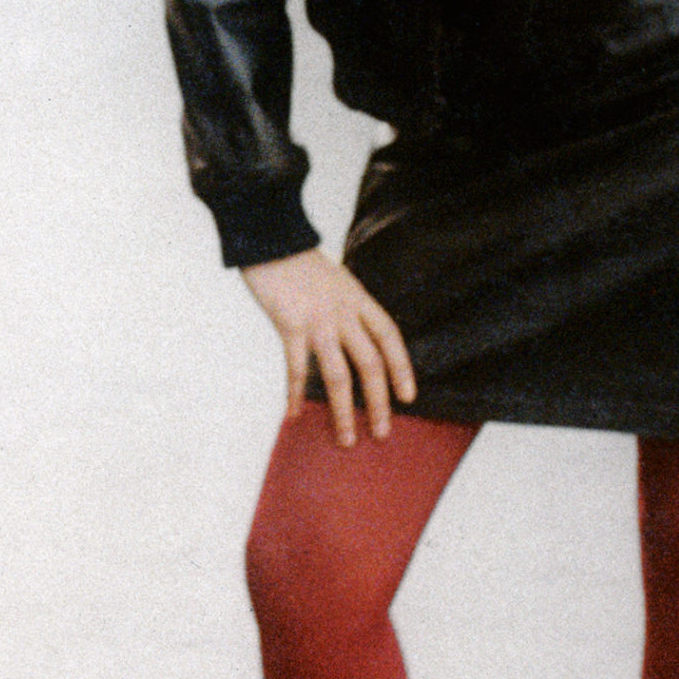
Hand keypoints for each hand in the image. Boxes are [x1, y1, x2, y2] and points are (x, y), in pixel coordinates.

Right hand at [242, 249, 416, 445]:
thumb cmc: (296, 258)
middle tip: (383, 432)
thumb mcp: (333, 278)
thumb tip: (348, 331)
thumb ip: (344, 304)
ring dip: (344, 411)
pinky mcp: (290, 325)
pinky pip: (296, 368)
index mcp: (357, 298)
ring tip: (346, 439)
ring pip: (338, 375)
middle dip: (378, 402)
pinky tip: (294, 415)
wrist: (269, 238)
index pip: (390, 336)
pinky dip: (294, 394)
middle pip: (370, 363)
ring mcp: (318, 320)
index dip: (402, 368)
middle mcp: (344, 312)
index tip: (408, 397)